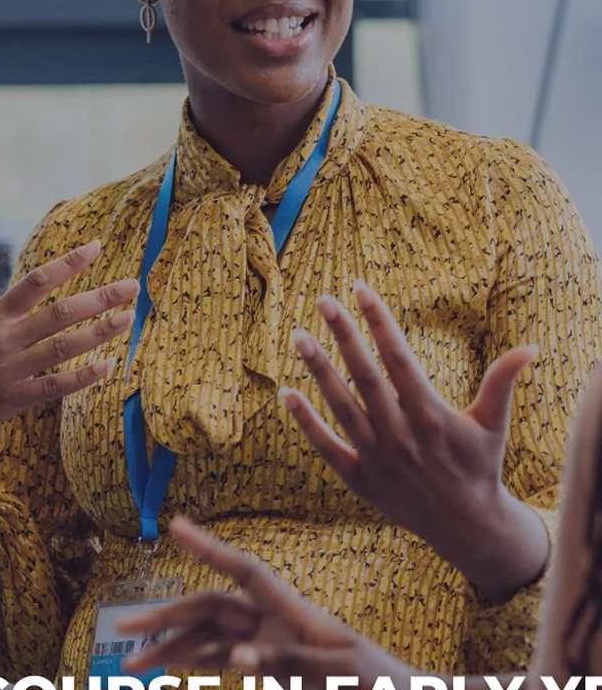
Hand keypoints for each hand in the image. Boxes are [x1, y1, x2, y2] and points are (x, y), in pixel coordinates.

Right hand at [0, 240, 137, 485]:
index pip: (36, 281)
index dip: (68, 262)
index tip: (96, 246)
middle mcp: (1, 340)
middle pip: (59, 312)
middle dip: (99, 297)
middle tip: (132, 286)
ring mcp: (8, 371)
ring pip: (62, 347)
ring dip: (99, 333)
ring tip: (128, 319)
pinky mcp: (12, 400)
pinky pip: (54, 387)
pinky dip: (82, 376)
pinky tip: (108, 365)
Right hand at [118, 517, 411, 689]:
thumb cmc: (382, 684)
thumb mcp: (343, 673)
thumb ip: (291, 661)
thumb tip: (235, 659)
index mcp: (292, 612)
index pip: (242, 570)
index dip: (207, 547)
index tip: (174, 526)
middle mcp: (272, 622)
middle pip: (209, 609)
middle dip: (166, 616)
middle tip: (123, 628)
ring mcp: (268, 645)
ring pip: (207, 639)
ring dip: (170, 649)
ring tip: (130, 666)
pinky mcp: (270, 670)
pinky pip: (221, 661)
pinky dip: (194, 664)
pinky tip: (172, 669)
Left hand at [282, 282, 547, 601]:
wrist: (467, 527)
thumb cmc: (479, 465)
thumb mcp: (493, 423)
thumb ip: (502, 382)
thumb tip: (530, 348)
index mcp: (432, 414)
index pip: (399, 357)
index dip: (379, 321)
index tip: (360, 289)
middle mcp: (402, 434)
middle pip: (366, 376)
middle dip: (344, 335)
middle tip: (323, 300)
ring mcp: (378, 458)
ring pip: (342, 406)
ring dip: (319, 371)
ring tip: (298, 337)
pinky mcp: (360, 480)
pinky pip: (326, 447)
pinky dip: (306, 422)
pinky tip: (286, 394)